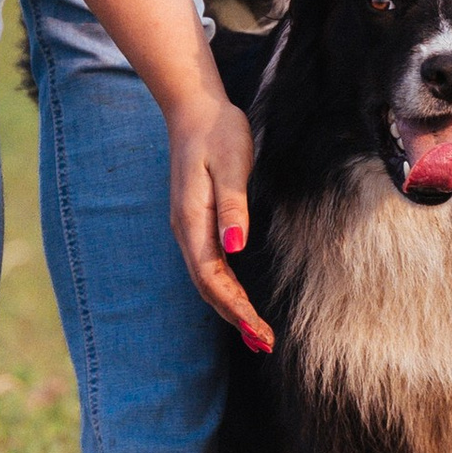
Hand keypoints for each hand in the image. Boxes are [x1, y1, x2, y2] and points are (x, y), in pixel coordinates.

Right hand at [168, 88, 275, 350]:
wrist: (194, 110)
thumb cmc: (217, 133)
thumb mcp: (232, 164)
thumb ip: (233, 206)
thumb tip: (234, 246)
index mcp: (192, 221)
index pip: (212, 278)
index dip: (235, 308)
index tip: (258, 330)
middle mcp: (186, 230)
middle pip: (208, 286)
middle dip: (235, 317)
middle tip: (265, 342)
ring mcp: (189, 227)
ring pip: (208, 279)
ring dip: (230, 307)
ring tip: (257, 333)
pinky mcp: (198, 222)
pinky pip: (210, 265)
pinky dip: (226, 288)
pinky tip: (240, 299)